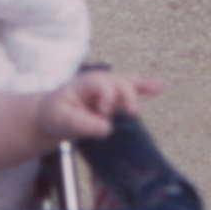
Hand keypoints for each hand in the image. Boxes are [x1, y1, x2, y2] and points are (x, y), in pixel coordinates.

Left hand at [38, 68, 159, 145]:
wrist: (52, 114)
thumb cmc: (56, 115)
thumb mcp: (61, 119)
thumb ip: (81, 123)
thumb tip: (106, 127)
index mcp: (84, 84)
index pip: (101, 85)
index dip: (107, 97)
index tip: (104, 113)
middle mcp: (99, 82)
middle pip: (118, 83)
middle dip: (126, 95)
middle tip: (131, 112)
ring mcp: (109, 89)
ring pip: (127, 84)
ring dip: (141, 86)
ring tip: (156, 88)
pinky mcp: (116, 98)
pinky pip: (132, 89)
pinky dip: (145, 87)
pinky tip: (159, 86)